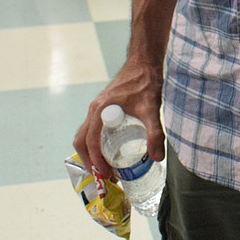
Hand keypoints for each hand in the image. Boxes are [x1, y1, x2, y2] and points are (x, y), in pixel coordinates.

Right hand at [74, 57, 164, 175]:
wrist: (144, 62)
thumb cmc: (145, 82)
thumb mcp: (151, 109)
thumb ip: (155, 133)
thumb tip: (157, 157)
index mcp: (101, 110)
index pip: (91, 141)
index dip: (96, 160)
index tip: (107, 174)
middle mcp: (94, 110)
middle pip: (82, 140)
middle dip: (89, 161)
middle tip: (104, 176)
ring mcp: (97, 108)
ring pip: (85, 135)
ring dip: (92, 153)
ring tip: (107, 168)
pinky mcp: (103, 108)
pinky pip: (92, 129)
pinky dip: (96, 143)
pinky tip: (111, 151)